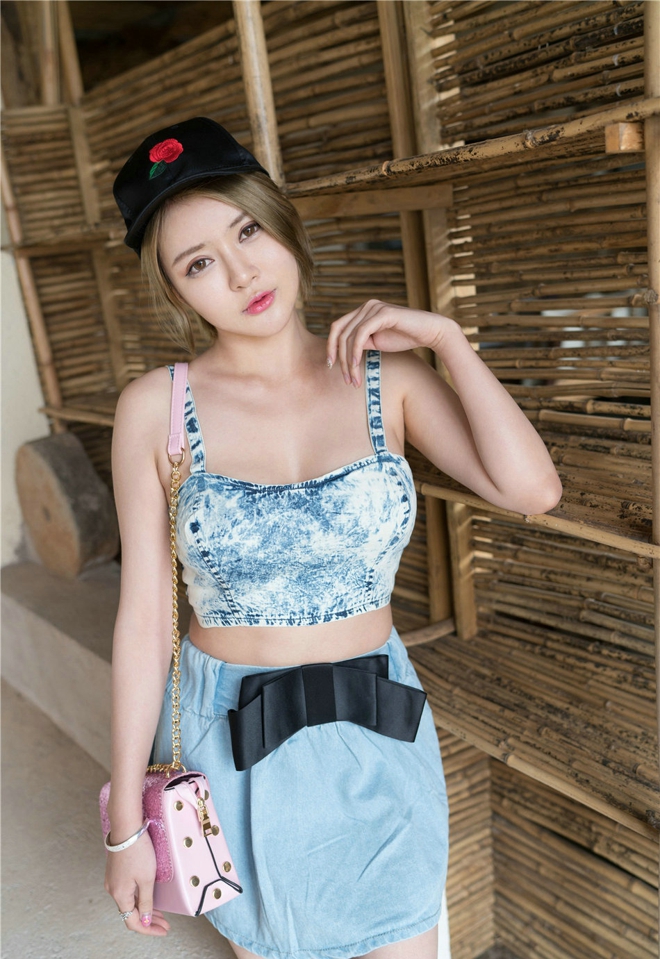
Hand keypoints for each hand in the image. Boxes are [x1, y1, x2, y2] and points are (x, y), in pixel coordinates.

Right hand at [104, 830, 169, 935]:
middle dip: (149, 920)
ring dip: (144, 910)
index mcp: (120, 895)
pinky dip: (139, 899)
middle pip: (131, 913)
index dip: (148, 929)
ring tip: (160, 914)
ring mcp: (113, 881)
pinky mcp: (116, 872)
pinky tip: (149, 899)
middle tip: (165, 924)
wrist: (126, 828)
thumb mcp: (146, 879)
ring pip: (129, 903)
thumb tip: (144, 921)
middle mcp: (113, 891)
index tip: (163, 930)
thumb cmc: (138, 852)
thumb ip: (146, 902)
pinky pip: (127, 892)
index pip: (133, 922)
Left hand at [326, 299, 455, 386]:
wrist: (429, 332)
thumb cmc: (405, 337)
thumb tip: (343, 354)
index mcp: (362, 311)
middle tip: (346, 379)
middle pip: (339, 333)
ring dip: (349, 361)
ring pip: (349, 336)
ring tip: (354, 379)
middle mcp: (365, 306)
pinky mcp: (382, 313)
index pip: (337, 328)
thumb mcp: (376, 342)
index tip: (331, 366)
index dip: (331, 347)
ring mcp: (373, 307)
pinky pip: (361, 334)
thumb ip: (360, 343)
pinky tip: (357, 365)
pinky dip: (356, 351)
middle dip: (340, 358)